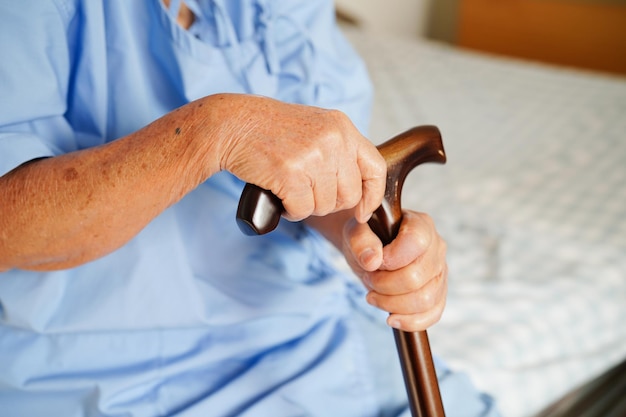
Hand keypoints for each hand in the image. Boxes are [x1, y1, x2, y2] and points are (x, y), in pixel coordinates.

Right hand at [214, 94, 385, 222]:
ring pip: (325, 206)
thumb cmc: (270, 130)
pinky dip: (290, 211)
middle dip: (328, 202)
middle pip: (349, 195)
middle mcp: (333, 140)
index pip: (376, 168)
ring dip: (306, 206)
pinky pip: (302, 210)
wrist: (232, 124)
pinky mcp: (291, 173)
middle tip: (306, 191)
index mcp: (342, 128)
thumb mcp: (315, 129)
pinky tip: (280, 195)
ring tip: (289, 188)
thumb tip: (359, 189)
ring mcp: (313, 156)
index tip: (363, 210)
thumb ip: (339, 151)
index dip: (372, 196)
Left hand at [342, 210, 447, 331]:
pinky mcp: (438, 294)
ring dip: (392, 304)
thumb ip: (360, 240)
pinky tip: (391, 318)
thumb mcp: (354, 232)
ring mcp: (441, 272)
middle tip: (369, 279)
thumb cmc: (367, 238)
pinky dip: (409, 321)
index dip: (391, 258)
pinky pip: (433, 314)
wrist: (372, 251)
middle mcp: (437, 247)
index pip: (415, 242)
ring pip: (425, 300)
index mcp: (421, 225)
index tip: (374, 263)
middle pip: (417, 278)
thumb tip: (372, 260)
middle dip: (384, 285)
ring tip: (374, 296)